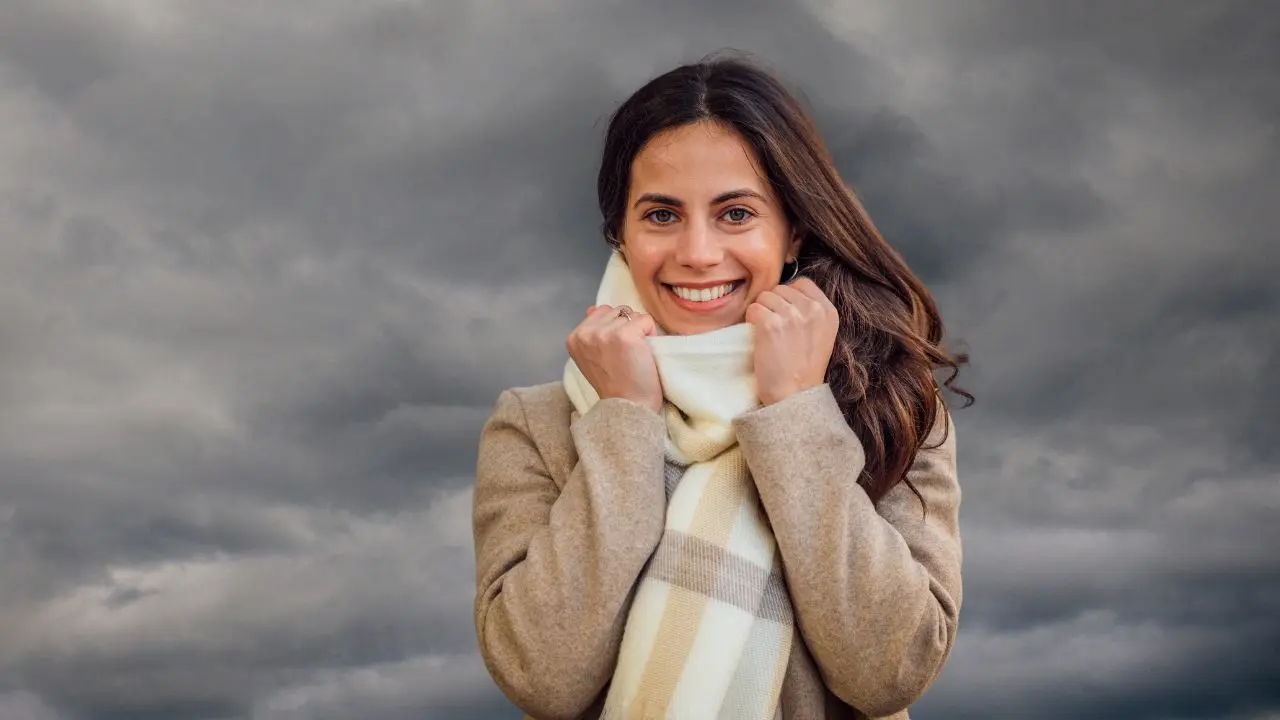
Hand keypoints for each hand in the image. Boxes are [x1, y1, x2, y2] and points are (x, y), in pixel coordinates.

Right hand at [566, 304, 662, 412]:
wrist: (628, 406)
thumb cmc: (615, 384)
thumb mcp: (592, 357)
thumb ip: (592, 331)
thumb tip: (592, 308)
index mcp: (574, 337)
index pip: (601, 312)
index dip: (615, 329)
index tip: (615, 353)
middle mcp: (586, 333)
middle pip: (617, 311)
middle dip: (627, 327)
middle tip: (627, 355)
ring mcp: (604, 332)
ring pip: (632, 314)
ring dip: (639, 330)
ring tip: (635, 354)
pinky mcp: (625, 334)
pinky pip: (646, 320)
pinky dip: (651, 334)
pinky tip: (644, 354)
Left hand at [746, 277, 838, 405]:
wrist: (794, 395)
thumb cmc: (804, 369)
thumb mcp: (822, 335)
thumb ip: (811, 310)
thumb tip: (787, 291)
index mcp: (828, 311)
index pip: (803, 283)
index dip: (789, 297)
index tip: (787, 317)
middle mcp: (812, 309)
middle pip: (781, 288)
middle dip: (774, 305)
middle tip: (777, 331)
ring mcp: (792, 315)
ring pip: (764, 297)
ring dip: (762, 313)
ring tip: (769, 336)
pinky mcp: (770, 324)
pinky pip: (752, 309)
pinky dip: (750, 322)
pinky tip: (760, 339)